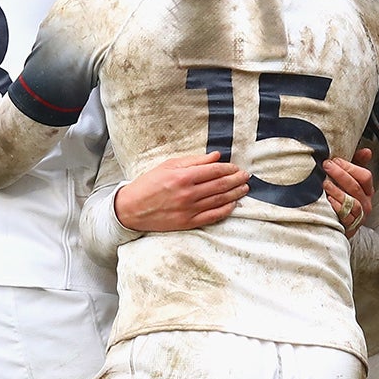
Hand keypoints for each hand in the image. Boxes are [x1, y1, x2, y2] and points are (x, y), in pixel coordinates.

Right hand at [114, 152, 249, 231]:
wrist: (132, 208)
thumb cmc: (149, 184)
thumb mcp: (168, 166)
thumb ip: (194, 161)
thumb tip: (216, 156)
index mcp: (183, 177)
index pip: (214, 171)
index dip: (228, 169)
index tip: (236, 167)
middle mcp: (188, 193)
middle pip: (220, 185)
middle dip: (236, 180)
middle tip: (246, 176)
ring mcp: (189, 210)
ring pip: (219, 200)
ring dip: (235, 194)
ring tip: (244, 188)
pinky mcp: (188, 222)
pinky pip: (213, 216)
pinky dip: (226, 210)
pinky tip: (233, 204)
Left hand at [324, 147, 375, 236]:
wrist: (340, 224)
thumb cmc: (346, 200)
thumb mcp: (352, 180)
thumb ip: (358, 165)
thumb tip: (367, 151)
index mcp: (367, 190)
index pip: (365, 176)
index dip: (350, 167)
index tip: (336, 160)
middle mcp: (365, 203)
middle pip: (356, 187)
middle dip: (340, 174)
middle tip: (327, 166)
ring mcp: (359, 215)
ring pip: (352, 202)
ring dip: (338, 191)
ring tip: (325, 183)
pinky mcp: (350, 226)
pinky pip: (346, 216)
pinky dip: (337, 207)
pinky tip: (329, 200)